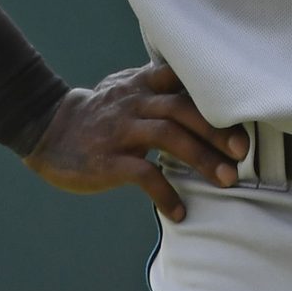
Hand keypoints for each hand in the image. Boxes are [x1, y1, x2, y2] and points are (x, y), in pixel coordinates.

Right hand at [23, 59, 248, 222]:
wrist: (49, 129)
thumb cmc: (100, 112)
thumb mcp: (128, 87)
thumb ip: (161, 87)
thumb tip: (204, 90)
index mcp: (143, 84)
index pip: (184, 79)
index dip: (214, 95)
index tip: (242, 112)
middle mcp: (135, 101)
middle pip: (182, 109)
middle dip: (216, 130)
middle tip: (242, 151)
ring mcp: (121, 130)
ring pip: (168, 136)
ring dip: (201, 158)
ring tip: (226, 180)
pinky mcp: (108, 159)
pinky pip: (142, 174)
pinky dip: (164, 194)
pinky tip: (179, 211)